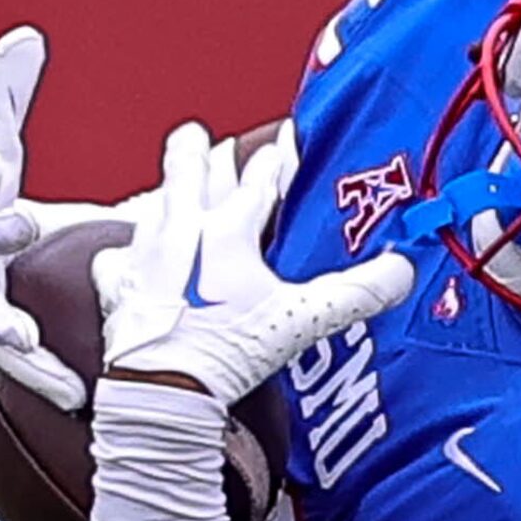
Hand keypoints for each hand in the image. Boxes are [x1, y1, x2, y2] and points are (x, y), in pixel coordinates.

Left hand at [96, 121, 412, 404]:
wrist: (163, 387)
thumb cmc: (228, 348)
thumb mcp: (303, 319)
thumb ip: (355, 292)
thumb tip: (403, 269)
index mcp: (228, 231)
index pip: (259, 182)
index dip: (276, 159)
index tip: (286, 139)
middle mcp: (182, 233)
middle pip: (191, 177)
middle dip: (198, 152)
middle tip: (196, 133)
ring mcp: (145, 259)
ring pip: (154, 208)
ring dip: (165, 192)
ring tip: (169, 184)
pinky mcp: (119, 290)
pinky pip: (117, 260)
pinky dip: (124, 253)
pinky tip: (125, 255)